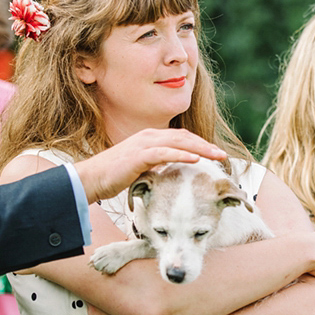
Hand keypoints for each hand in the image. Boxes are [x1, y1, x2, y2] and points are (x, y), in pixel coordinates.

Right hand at [73, 129, 226, 203]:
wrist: (92, 178)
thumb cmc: (114, 176)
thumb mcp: (141, 168)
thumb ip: (156, 166)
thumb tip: (171, 173)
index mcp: (151, 138)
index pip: (181, 137)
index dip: (200, 144)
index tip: (215, 154)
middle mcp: (149, 136)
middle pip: (184, 137)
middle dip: (205, 145)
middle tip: (223, 155)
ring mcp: (144, 144)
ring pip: (178, 142)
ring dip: (200, 148)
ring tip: (216, 156)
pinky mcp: (139, 155)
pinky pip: (164, 153)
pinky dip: (181, 154)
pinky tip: (195, 160)